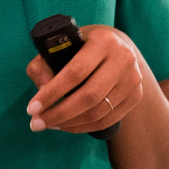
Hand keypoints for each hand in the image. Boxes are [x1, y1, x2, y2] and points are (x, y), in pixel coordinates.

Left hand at [24, 25, 144, 134]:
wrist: (118, 47)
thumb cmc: (83, 46)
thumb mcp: (62, 45)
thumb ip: (43, 64)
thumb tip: (41, 88)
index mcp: (103, 40)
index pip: (75, 72)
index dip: (52, 92)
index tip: (31, 108)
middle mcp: (123, 58)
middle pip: (89, 96)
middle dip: (59, 114)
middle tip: (36, 123)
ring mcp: (133, 78)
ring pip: (99, 112)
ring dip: (70, 124)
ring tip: (50, 124)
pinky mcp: (136, 95)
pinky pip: (108, 119)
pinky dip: (84, 127)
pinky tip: (68, 125)